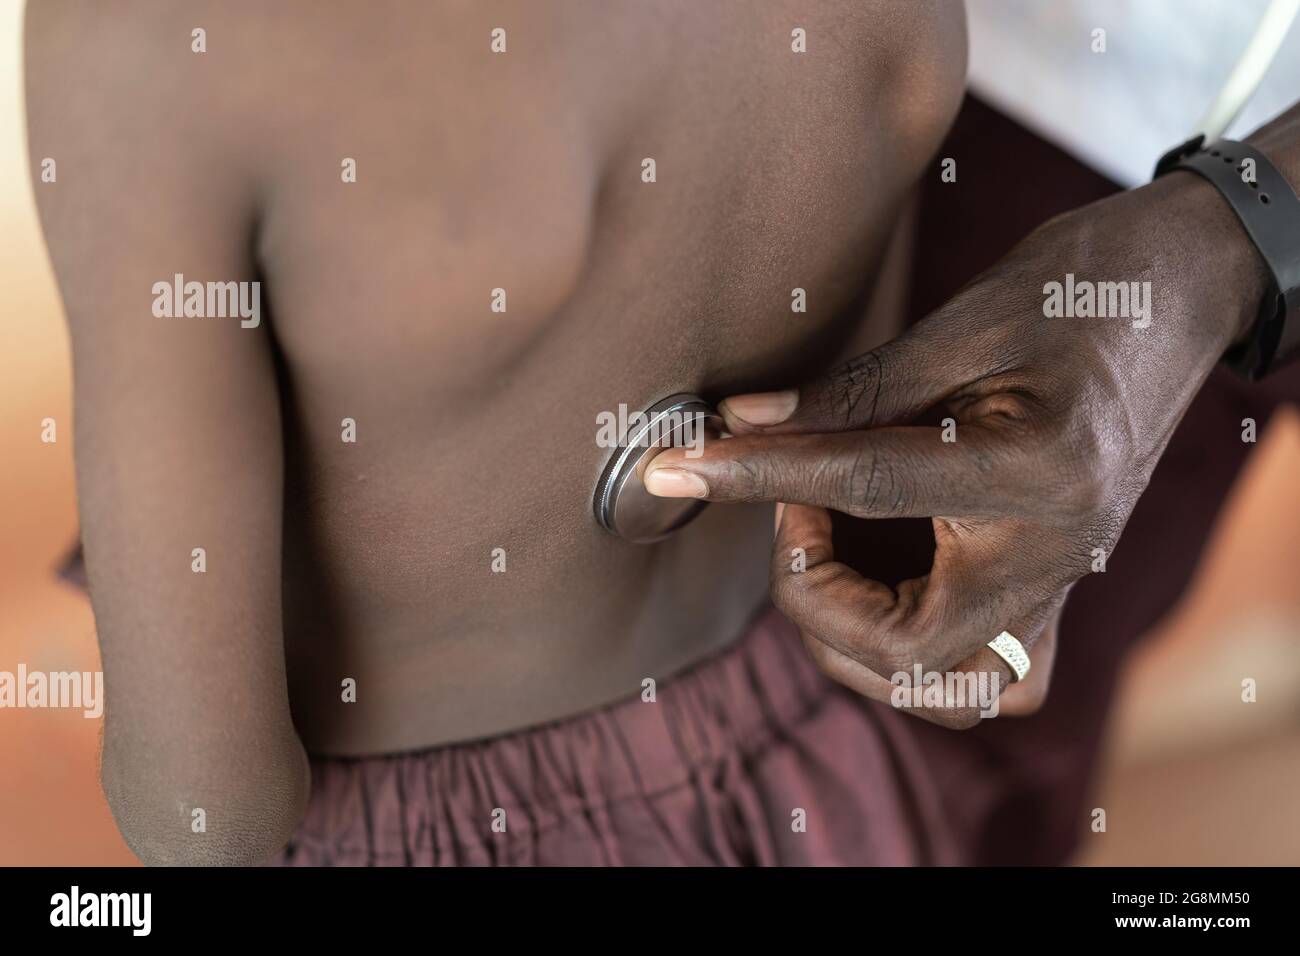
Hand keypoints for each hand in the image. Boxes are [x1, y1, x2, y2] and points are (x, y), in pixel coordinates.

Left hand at [645, 173, 1269, 727]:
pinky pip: (989, 682)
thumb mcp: (962, 323)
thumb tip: (736, 424)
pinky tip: (888, 587)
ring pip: (942, 691)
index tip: (678, 467)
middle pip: (901, 648)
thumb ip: (847, 391)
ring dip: (857, 642)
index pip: (863, 486)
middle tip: (790, 504)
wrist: (1183, 293)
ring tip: (829, 549)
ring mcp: (1064, 585)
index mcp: (1038, 471)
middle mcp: (1056, 553)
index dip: (755, 475)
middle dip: (812, 593)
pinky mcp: (1060, 591)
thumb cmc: (1080, 289)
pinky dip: (920, 660)